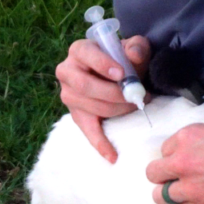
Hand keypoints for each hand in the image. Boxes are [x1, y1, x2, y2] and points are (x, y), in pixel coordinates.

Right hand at [56, 35, 150, 162]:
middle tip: (136, 96)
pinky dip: (100, 144)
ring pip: (89, 107)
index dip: (102, 64)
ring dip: (116, 110)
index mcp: (79, 50)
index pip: (85, 54)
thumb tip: (134, 57)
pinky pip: (87, 131)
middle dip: (113, 94)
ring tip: (135, 107)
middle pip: (84, 86)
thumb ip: (136, 48)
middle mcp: (67, 71)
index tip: (122, 74)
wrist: (118, 72)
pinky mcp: (76, 115)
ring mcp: (68, 95)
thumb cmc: (124, 58)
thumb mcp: (133, 47)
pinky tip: (112, 156)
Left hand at [146, 124, 203, 203]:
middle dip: (164, 172)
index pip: (165, 148)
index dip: (177, 152)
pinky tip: (199, 201)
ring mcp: (192, 189)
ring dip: (171, 191)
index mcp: (188, 137)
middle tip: (180, 173)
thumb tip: (197, 144)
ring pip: (160, 195)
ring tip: (187, 189)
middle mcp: (183, 163)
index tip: (190, 155)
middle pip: (153, 172)